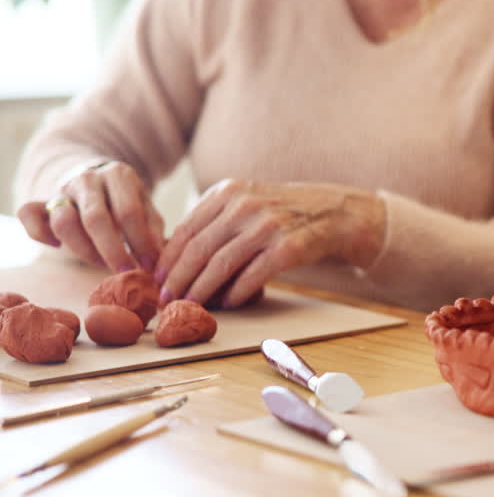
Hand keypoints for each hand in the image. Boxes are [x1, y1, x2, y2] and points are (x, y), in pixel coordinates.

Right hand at [17, 160, 165, 272]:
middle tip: (125, 272)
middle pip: (95, 219)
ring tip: (102, 263)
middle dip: (112, 251)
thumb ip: (152, 228)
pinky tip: (57, 247)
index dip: (140, 243)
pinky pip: (29, 215)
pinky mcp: (42, 202)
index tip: (149, 266)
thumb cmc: (127, 199)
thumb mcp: (146, 205)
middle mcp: (88, 179)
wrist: (97, 176)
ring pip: (63, 222)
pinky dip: (40, 234)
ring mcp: (62, 189)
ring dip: (83, 250)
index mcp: (119, 176)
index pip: (129, 212)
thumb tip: (156, 259)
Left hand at [155, 179, 385, 307]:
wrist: (333, 213)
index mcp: (228, 192)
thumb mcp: (246, 201)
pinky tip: (229, 303)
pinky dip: (236, 293)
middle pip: (198, 248)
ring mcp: (267, 226)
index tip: (157, 281)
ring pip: (221, 264)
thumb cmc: (282, 213)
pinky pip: (252, 276)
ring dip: (202, 290)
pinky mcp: (288, 248)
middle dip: (178, 279)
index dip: (168, 259)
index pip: (186, 229)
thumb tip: (175, 259)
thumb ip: (214, 220)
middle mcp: (245, 205)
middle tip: (166, 300)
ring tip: (191, 305)